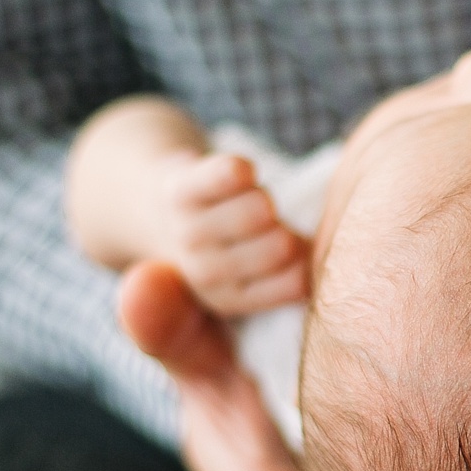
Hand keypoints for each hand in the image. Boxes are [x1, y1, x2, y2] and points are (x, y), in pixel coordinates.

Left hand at [155, 152, 307, 316]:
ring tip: (245, 202)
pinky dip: (241, 170)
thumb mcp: (252, 279)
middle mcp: (205, 276)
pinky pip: (227, 176)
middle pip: (283, 246)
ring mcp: (188, 234)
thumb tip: (318, 263)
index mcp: (231, 300)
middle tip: (262, 224)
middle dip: (284, 227)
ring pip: (261, 209)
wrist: (153, 208)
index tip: (288, 248)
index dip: (306, 258)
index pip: (298, 282)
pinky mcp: (178, 191)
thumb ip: (291, 278)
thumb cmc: (221, 243)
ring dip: (262, 196)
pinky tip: (240, 173)